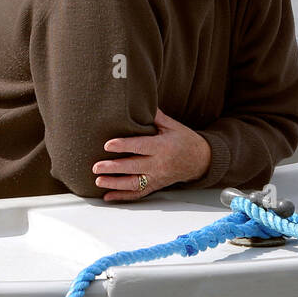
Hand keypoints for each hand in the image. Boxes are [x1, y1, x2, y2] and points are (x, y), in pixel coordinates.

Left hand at [92, 108, 212, 201]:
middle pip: (133, 167)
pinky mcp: (156, 186)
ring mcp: (157, 177)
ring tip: (99, 180)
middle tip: (96, 167)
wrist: (201, 160)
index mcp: (163, 147)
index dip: (124, 146)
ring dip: (114, 183)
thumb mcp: (173, 126)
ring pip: (133, 183)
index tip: (108, 145)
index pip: (140, 146)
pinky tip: (108, 196)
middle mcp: (159, 164)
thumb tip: (141, 100)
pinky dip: (122, 196)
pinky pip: (138, 194)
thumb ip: (155, 116)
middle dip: (114, 168)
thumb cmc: (186, 141)